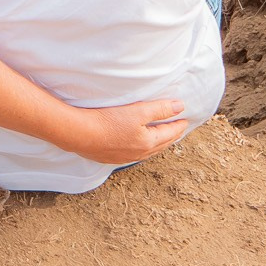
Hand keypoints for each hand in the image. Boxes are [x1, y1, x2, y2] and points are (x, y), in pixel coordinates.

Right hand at [58, 98, 191, 164]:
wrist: (80, 133)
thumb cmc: (108, 121)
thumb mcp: (137, 111)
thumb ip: (160, 109)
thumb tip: (180, 107)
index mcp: (148, 143)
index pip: (169, 133)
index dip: (178, 125)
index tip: (185, 120)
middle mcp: (139, 153)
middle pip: (161, 145)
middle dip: (170, 136)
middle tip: (177, 129)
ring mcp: (124, 157)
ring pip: (147, 151)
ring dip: (156, 143)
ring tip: (160, 137)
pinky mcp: (110, 158)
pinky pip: (133, 154)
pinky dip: (141, 148)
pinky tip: (135, 145)